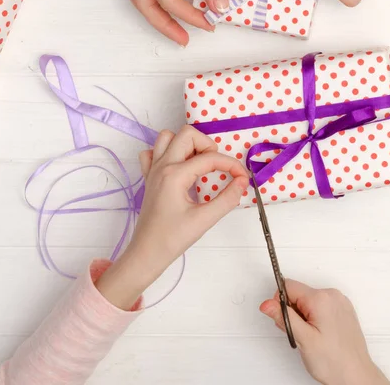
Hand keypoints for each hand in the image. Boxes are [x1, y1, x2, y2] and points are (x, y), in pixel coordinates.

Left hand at [96, 126, 248, 308]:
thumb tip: (242, 182)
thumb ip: (227, 199)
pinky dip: (166, 152)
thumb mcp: (205, 220)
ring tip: (198, 163)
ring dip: (187, 144)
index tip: (243, 177)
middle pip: (187, 134)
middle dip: (207, 145)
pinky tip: (178, 167)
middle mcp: (162, 166)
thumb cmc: (173, 238)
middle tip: (216, 166)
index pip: (210, 158)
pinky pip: (153, 152)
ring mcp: (153, 169)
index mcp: (175, 175)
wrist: (147, 253)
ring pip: (167, 137)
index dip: (231, 165)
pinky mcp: (149, 177)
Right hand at [260, 280, 389, 384]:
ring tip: (312, 337)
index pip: (288, 286)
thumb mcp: (302, 339)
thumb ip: (283, 317)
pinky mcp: (343, 309)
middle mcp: (332, 295)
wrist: (356, 376)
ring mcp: (340, 302)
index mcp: (321, 298)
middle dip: (293, 312)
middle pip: (299, 293)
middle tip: (300, 334)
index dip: (281, 303)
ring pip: (309, 300)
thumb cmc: (335, 362)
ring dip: (304, 316)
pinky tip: (320, 334)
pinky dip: (316, 317)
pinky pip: (321, 305)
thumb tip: (267, 303)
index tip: (285, 320)